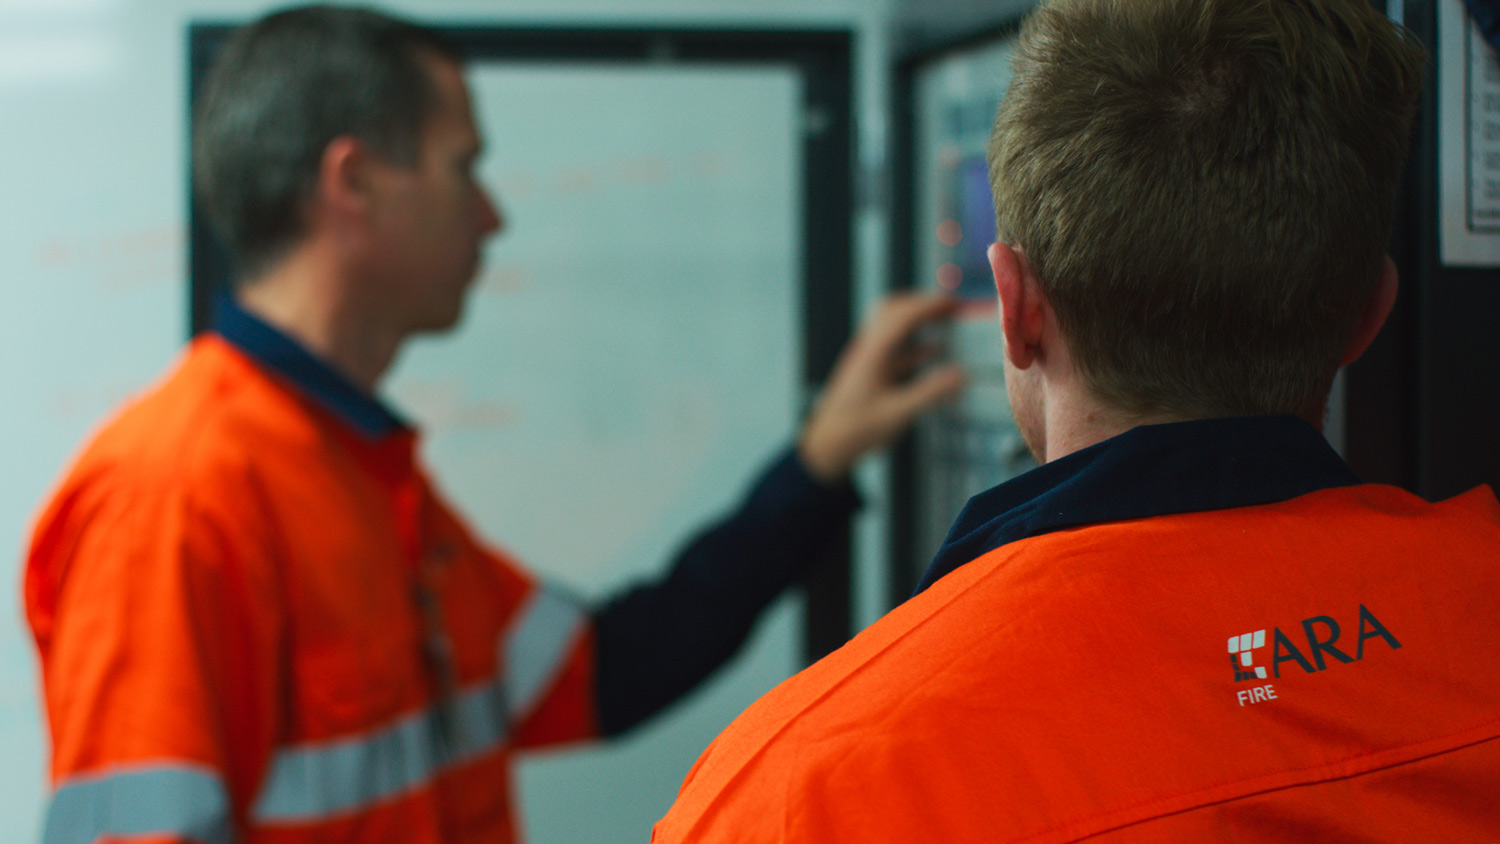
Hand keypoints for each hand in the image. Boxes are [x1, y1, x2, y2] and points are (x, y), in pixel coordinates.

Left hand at [798, 292, 965, 481]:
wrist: (828, 445)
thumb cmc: (855, 430)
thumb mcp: (897, 413)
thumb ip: (929, 393)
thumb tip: (959, 375)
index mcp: (873, 354)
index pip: (902, 316)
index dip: (928, 305)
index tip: (951, 301)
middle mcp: (868, 350)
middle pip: (893, 310)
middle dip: (922, 303)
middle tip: (948, 305)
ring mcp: (868, 359)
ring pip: (893, 327)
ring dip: (919, 320)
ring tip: (945, 320)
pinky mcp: (870, 372)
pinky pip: (896, 349)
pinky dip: (916, 344)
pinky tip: (934, 350)